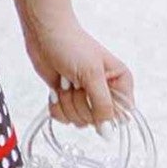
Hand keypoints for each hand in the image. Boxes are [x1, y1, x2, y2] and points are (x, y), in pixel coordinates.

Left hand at [22, 11, 134, 131]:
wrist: (44, 35)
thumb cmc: (72, 45)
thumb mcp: (92, 74)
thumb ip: (103, 105)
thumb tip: (108, 133)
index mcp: (120, 83)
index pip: (122, 115)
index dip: (106, 112)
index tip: (94, 96)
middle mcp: (105, 93)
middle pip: (96, 120)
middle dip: (81, 102)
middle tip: (76, 81)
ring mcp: (85, 97)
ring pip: (78, 120)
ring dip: (67, 101)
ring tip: (67, 80)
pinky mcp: (67, 99)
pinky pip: (63, 118)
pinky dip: (56, 105)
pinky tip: (56, 88)